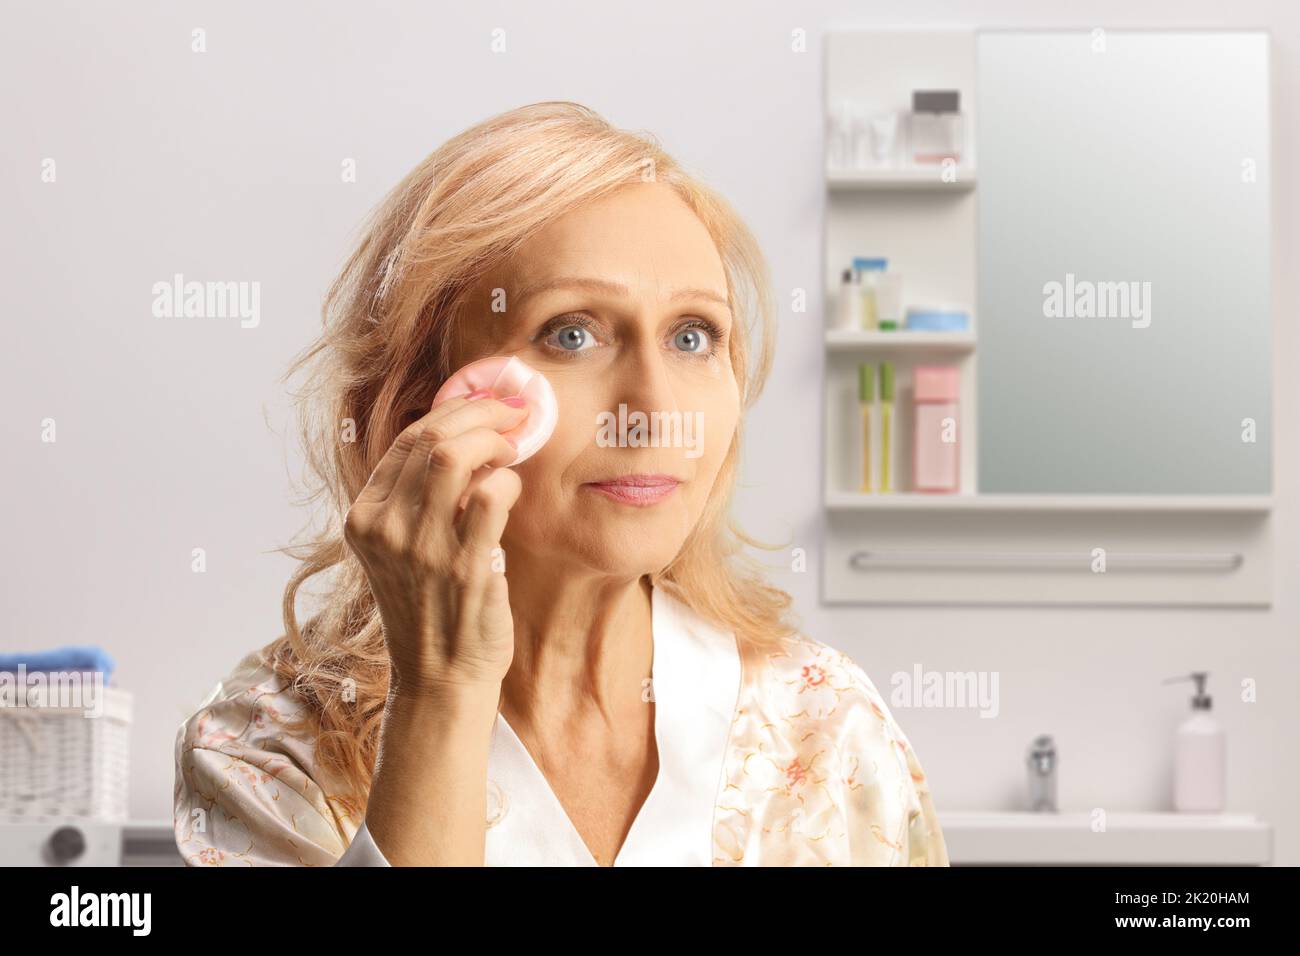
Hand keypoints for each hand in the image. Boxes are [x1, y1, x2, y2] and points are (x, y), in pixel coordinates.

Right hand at [343, 391, 527, 694]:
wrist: (439, 678)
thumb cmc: (430, 607)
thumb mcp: (400, 549)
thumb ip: (416, 498)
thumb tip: (465, 434)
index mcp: (363, 518)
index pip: (406, 440)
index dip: (454, 412)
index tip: (487, 404)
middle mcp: (384, 528)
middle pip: (432, 439)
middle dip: (480, 415)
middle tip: (513, 416)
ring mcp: (421, 548)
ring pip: (456, 457)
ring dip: (495, 442)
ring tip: (513, 449)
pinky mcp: (463, 567)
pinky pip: (490, 497)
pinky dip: (508, 481)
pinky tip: (512, 490)